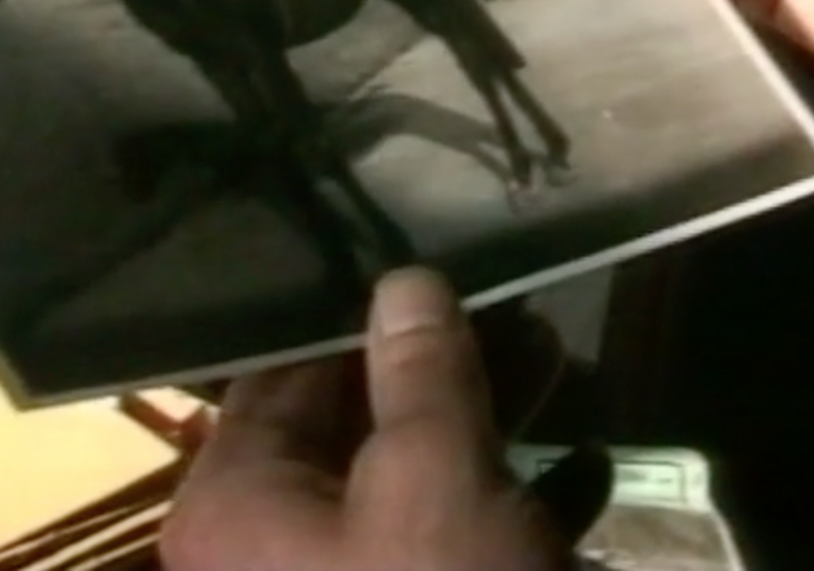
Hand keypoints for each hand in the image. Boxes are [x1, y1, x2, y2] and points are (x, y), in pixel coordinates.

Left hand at [160, 269, 609, 570]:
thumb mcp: (433, 480)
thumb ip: (418, 374)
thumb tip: (404, 281)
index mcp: (234, 503)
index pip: (284, 375)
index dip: (361, 320)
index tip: (430, 271)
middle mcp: (263, 549)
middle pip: (347, 428)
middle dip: (436, 370)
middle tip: (515, 311)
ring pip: (401, 486)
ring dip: (479, 427)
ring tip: (555, 360)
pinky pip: (441, 551)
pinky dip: (501, 506)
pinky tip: (580, 465)